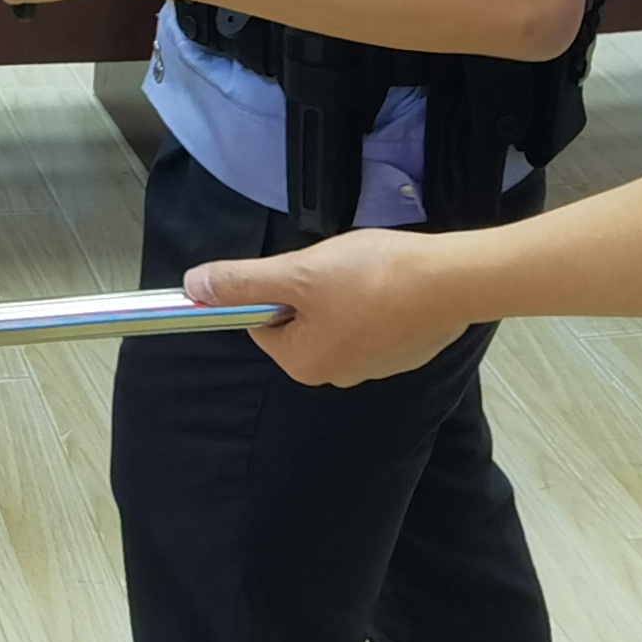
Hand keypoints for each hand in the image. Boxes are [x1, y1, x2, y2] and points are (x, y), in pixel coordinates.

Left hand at [182, 231, 461, 387]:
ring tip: (366, 272)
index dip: (275, 288)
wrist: (450, 281)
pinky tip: (387, 282)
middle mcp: (335, 375)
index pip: (263, 324)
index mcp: (304, 364)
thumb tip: (191, 288)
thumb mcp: (296, 273)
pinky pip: (369, 320)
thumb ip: (241, 283)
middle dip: (311, 288)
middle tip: (334, 266)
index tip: (301, 267)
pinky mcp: (401, 352)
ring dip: (341, 291)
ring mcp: (372, 366)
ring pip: (335, 317)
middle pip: (299, 321)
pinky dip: (373, 299)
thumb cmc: (369, 278)